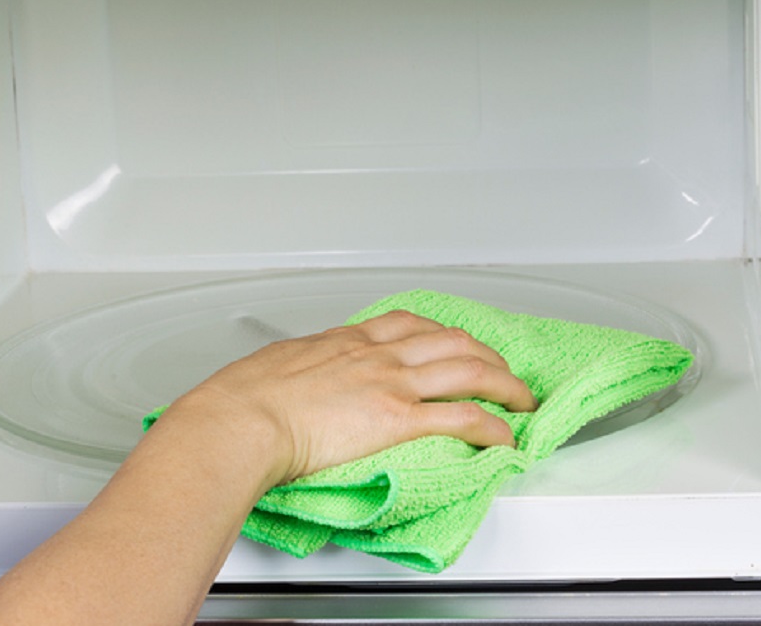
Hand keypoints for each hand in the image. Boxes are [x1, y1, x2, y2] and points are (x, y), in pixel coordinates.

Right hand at [164, 310, 536, 486]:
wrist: (238, 422)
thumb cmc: (242, 400)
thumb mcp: (276, 366)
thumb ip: (302, 369)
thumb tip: (298, 380)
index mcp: (346, 341)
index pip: (409, 324)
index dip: (443, 334)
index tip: (456, 344)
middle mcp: (377, 355)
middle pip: (452, 342)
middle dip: (488, 356)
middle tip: (504, 374)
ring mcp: (390, 383)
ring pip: (469, 370)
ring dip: (505, 386)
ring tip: (522, 401)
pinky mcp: (397, 419)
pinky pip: (462, 417)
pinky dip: (493, 426)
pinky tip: (506, 436)